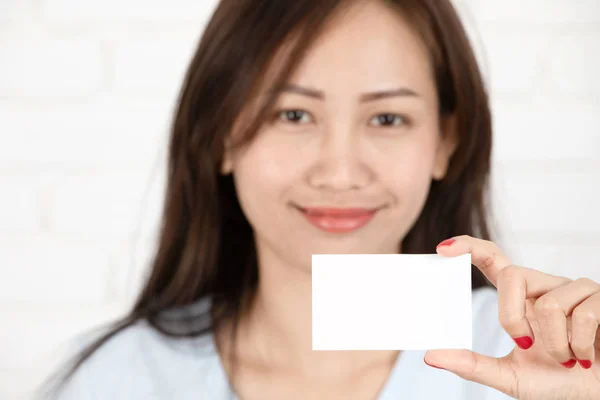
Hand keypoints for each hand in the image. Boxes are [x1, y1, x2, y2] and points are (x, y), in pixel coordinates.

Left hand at [424, 235, 599, 399]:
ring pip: (550, 304)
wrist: (598, 395)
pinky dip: (582, 347)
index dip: (469, 247)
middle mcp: (545, 287)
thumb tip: (430, 356)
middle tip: (527, 344)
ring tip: (569, 358)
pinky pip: (585, 315)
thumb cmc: (559, 383)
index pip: (493, 260)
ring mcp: (575, 289)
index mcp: (521, 299)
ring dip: (557, 345)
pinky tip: (588, 357)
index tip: (442, 249)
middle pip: (512, 275)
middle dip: (512, 316)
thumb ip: (472, 365)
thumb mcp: (511, 377)